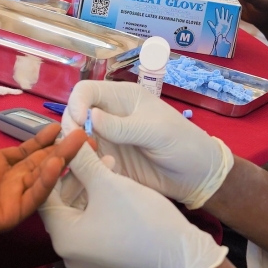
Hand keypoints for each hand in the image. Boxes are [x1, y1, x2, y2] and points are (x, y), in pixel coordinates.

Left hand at [0, 89, 85, 250]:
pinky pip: (32, 197)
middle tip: (87, 135)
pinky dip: (46, 182)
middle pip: (42, 162)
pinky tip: (56, 164)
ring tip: (81, 144)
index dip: (43, 139)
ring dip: (62, 161)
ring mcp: (9, 197)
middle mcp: (5, 180)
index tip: (60, 125)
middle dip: (65, 149)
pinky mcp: (9, 213)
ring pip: (43, 178)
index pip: (26, 151)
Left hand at [40, 145, 227, 267]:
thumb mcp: (108, 184)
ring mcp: (86, 256)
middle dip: (77, 173)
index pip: (44, 196)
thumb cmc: (139, 219)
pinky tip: (113, 180)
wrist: (179, 255)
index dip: (54, 166)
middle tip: (90, 148)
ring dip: (90, 185)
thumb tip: (66, 138)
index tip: (66, 143)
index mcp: (62, 237)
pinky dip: (98, 202)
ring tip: (107, 160)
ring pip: (79, 211)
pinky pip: (91, 222)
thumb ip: (83, 161)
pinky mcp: (103, 255)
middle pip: (62, 203)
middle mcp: (67, 251)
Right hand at [61, 80, 232, 207]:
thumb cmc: (183, 143)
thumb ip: (123, 126)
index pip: (86, 91)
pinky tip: (89, 174)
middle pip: (74, 114)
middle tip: (77, 148)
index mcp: (122, 97)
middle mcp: (109, 116)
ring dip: (73, 149)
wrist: (196, 176)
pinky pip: (83, 161)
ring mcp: (105, 140)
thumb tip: (89, 116)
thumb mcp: (156, 131)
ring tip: (84, 162)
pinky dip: (80, 166)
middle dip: (70, 128)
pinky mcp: (106, 161)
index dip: (77, 103)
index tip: (80, 122)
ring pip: (75, 139)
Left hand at [208, 7, 233, 53]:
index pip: (218, 16)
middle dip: (222, 11)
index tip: (216, 9)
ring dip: (226, 14)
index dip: (217, 12)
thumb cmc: (217, 33)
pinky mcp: (228, 25)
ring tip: (227, 10)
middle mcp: (222, 22)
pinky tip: (231, 15)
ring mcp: (225, 23)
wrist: (221, 37)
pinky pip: (230, 20)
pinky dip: (231, 18)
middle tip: (222, 7)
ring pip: (226, 17)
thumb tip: (208, 21)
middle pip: (222, 15)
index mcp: (218, 22)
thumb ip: (211, 24)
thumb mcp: (213, 28)